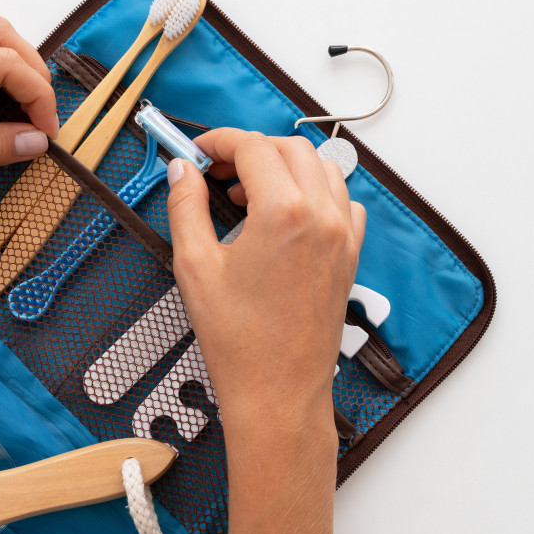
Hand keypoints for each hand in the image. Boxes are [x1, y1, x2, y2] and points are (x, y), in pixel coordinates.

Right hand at [166, 129, 365, 427]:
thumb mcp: (195, 266)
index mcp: (284, 212)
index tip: (199, 152)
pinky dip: (317, 193)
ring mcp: (343, 236)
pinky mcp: (350, 256)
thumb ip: (186, 207)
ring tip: (249, 192)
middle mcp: (322, 216)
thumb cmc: (239, 341)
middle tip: (217, 171)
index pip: (253, 147)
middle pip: (289, 149)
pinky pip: (343, 202)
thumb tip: (183, 172)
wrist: (278, 392)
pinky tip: (287, 214)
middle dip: (251, 150)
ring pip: (323, 168)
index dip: (219, 141)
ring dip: (285, 167)